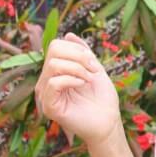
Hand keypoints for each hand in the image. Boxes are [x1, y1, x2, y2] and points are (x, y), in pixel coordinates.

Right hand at [34, 33, 119, 148]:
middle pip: (53, 51)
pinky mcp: (49, 107)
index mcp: (55, 71)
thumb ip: (82, 52)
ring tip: (88, 80)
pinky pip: (53, 83)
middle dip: (78, 57)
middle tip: (92, 70)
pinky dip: (71, 80)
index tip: (93, 62)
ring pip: (53, 65)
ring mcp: (46, 94)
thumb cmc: (102, 98)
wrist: (109, 121)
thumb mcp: (94, 68)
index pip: (55, 46)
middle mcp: (47, 81)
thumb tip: (68, 35)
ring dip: (77, 69)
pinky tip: (82, 85)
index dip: (75, 49)